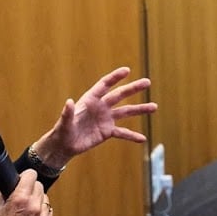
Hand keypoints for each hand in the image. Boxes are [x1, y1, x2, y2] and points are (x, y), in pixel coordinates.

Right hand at [0, 169, 52, 215]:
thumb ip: (4, 190)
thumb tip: (9, 179)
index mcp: (20, 199)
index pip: (31, 174)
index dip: (26, 176)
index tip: (23, 179)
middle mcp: (34, 206)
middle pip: (39, 185)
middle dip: (30, 188)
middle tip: (23, 195)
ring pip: (45, 197)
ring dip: (37, 199)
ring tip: (27, 208)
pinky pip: (48, 211)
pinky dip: (42, 211)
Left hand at [32, 67, 155, 167]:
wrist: (64, 145)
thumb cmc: (62, 131)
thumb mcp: (64, 123)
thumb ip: (67, 113)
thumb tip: (68, 101)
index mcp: (90, 100)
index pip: (104, 85)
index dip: (115, 77)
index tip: (127, 70)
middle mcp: (101, 107)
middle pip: (120, 95)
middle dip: (133, 88)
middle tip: (147, 82)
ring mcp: (106, 119)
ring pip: (126, 112)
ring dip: (139, 110)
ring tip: (154, 107)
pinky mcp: (107, 131)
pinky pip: (122, 132)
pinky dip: (132, 135)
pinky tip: (142, 138)